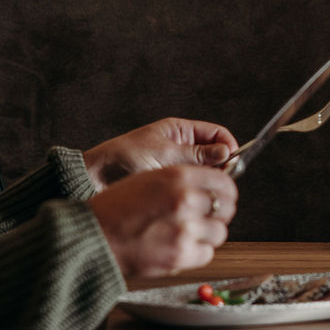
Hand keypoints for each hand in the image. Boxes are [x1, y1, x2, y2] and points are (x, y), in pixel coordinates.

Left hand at [83, 117, 237, 189]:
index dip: (228, 146)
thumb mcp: (164, 154)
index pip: (216, 134)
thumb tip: (226, 153)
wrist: (96, 178)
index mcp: (179, 131)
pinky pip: (190, 185)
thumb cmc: (125, 159)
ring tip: (205, 191)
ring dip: (208, 180)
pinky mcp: (168, 183)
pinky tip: (194, 198)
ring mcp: (175, 165)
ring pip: (203, 172)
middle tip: (220, 181)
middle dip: (221, 166)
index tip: (233, 163)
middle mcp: (180, 146)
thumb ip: (196, 155)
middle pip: (214, 154)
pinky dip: (196, 190)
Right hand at [87, 164, 236, 277]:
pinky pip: (207, 253)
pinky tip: (179, 246)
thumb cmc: (116, 207)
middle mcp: (185, 200)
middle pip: (226, 207)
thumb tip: (211, 187)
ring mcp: (185, 229)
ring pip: (219, 232)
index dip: (226, 191)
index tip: (222, 197)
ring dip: (208, 234)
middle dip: (219, 213)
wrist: (94, 236)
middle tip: (207, 217)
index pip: (224, 182)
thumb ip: (182, 181)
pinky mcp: (180, 255)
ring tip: (188, 233)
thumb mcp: (149, 179)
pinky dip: (197, 252)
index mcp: (178, 177)